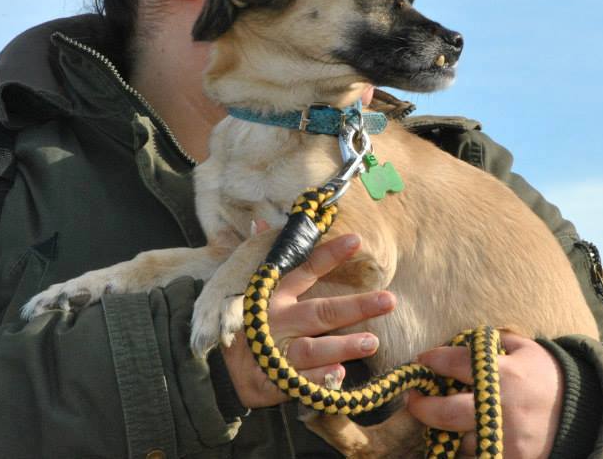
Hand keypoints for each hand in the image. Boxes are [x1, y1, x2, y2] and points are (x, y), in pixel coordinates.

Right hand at [220, 231, 395, 407]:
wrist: (214, 368)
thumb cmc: (244, 322)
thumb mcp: (248, 289)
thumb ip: (262, 258)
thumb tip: (260, 221)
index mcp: (273, 295)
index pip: (305, 269)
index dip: (329, 255)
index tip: (356, 240)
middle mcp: (276, 321)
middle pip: (320, 312)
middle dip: (355, 307)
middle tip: (388, 300)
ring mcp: (272, 352)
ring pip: (311, 349)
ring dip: (341, 346)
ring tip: (372, 342)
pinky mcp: (268, 381)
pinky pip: (298, 381)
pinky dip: (318, 379)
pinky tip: (339, 374)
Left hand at [406, 332, 563, 458]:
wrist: (583, 411)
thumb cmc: (547, 374)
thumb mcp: (524, 348)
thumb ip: (492, 344)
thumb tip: (458, 342)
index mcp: (504, 374)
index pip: (455, 364)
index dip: (433, 361)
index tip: (422, 360)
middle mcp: (501, 407)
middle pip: (445, 413)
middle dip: (421, 406)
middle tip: (413, 398)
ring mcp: (505, 438)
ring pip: (457, 440)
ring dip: (443, 430)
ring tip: (438, 417)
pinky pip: (474, 457)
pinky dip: (464, 448)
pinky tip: (460, 435)